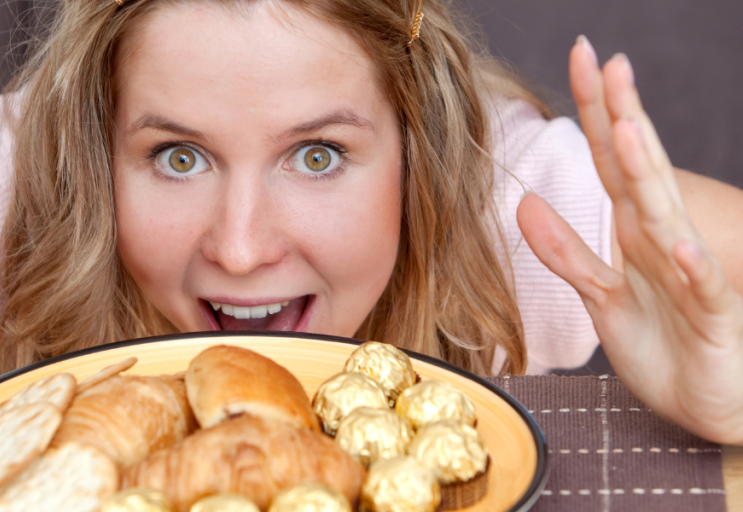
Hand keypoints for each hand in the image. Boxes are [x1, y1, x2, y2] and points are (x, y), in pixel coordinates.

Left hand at [518, 36, 742, 443]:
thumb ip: (565, 252)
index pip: (613, 158)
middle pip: (639, 170)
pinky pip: (701, 291)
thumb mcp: (600, 296)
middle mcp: (663, 241)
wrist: (713, 404)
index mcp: (636, 230)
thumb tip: (524, 201)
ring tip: (632, 128)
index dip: (597, 110)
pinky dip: (693, 270)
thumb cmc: (663, 342)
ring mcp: (689, 276)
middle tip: (607, 61)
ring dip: (650, 174)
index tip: (581, 55)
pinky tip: (682, 248)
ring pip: (667, 219)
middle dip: (623, 116)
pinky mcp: (711, 319)